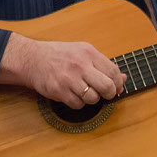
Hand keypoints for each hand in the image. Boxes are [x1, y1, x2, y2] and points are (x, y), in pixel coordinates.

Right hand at [0, 33, 125, 108]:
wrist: (33, 59)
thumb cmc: (60, 55)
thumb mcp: (82, 52)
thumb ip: (102, 64)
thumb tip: (123, 78)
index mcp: (88, 52)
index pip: (113, 71)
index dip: (118, 83)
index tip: (116, 88)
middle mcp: (80, 65)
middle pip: (106, 86)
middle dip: (110, 94)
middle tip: (106, 94)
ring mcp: (69, 78)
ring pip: (93, 98)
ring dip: (92, 98)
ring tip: (85, 92)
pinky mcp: (59, 91)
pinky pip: (78, 104)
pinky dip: (78, 103)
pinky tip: (73, 94)